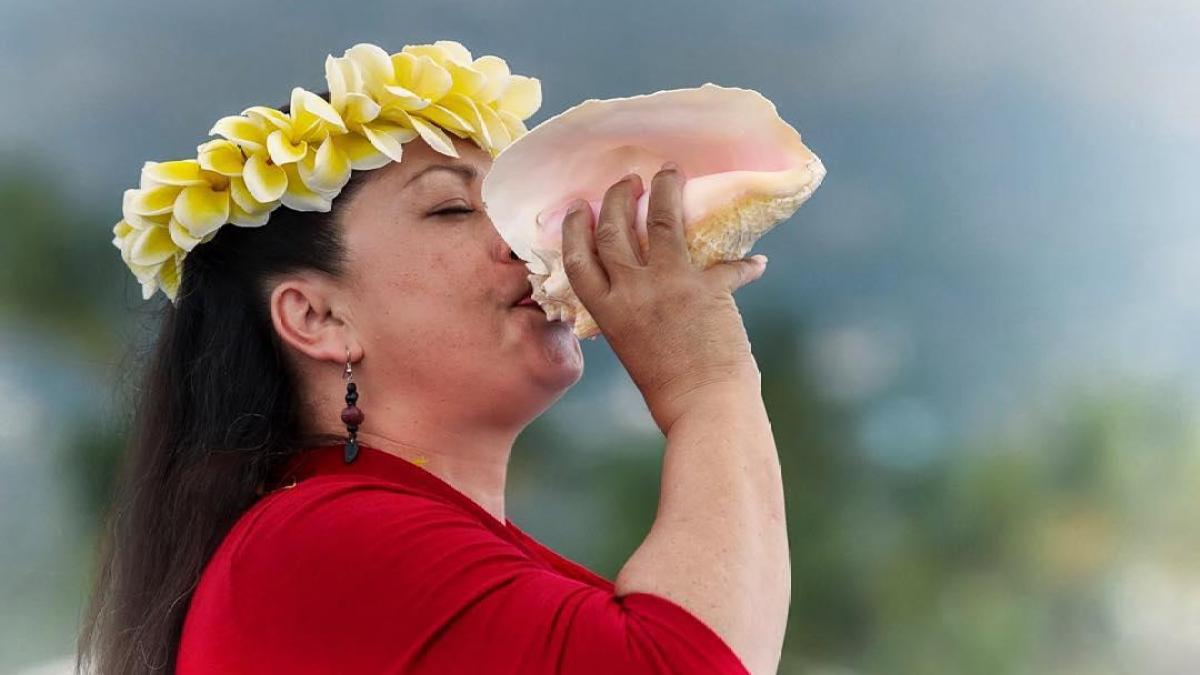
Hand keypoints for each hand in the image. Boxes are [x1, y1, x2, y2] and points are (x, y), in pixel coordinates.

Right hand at [561, 162, 768, 432]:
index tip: (577, 208)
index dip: (574, 229)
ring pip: (660, 219)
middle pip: (613, 230)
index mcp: (607, 311)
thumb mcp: (632, 347)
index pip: (578, 259)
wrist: (705, 408)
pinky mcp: (708, 287)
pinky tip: (758, 264)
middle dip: (616, 198)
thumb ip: (630, 314)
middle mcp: (631, 291)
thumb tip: (644, 290)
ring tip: (670, 172)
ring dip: (665, 190)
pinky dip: (746, 264)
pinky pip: (728, 263)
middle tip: (626, 180)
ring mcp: (668, 284)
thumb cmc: (668, 391)